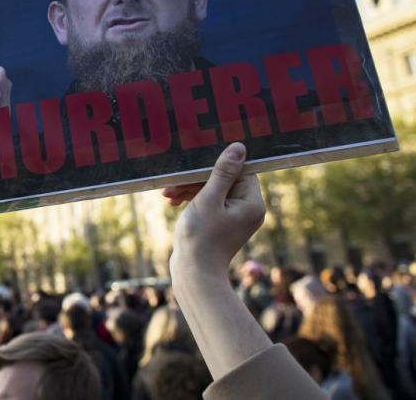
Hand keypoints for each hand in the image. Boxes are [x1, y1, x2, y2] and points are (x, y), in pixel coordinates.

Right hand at [166, 142, 265, 277]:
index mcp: (252, 203)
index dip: (215, 167)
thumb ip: (222, 172)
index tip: (192, 169)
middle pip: (224, 180)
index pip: (239, 171)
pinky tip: (173, 202)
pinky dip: (193, 200)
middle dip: (196, 180)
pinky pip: (210, 202)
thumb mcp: (208, 199)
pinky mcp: (222, 223)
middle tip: (172, 184)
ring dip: (189, 189)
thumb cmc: (201, 237)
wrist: (194, 274)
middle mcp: (248, 209)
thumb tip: (239, 147)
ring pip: (214, 190)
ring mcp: (235, 217)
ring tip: (168, 195)